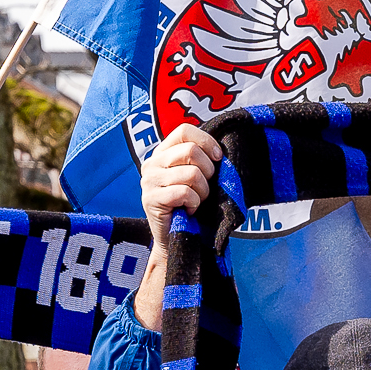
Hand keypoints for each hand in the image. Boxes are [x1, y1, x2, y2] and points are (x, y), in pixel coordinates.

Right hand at [134, 126, 222, 329]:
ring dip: (202, 191)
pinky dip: (194, 203)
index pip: (184, 130)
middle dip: (208, 171)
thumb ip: (202, 160)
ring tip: (196, 201)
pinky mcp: (151, 199)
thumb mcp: (197, 178)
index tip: (218, 158)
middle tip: (206, 188)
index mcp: (163, 152)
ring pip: (191, 174)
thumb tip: (222, 150)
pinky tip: (189, 210)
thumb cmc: (191, 206)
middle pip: (190, 151)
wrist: (177, 239)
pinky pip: (184, 192)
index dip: (206, 142)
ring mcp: (148, 181)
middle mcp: (152, 163)